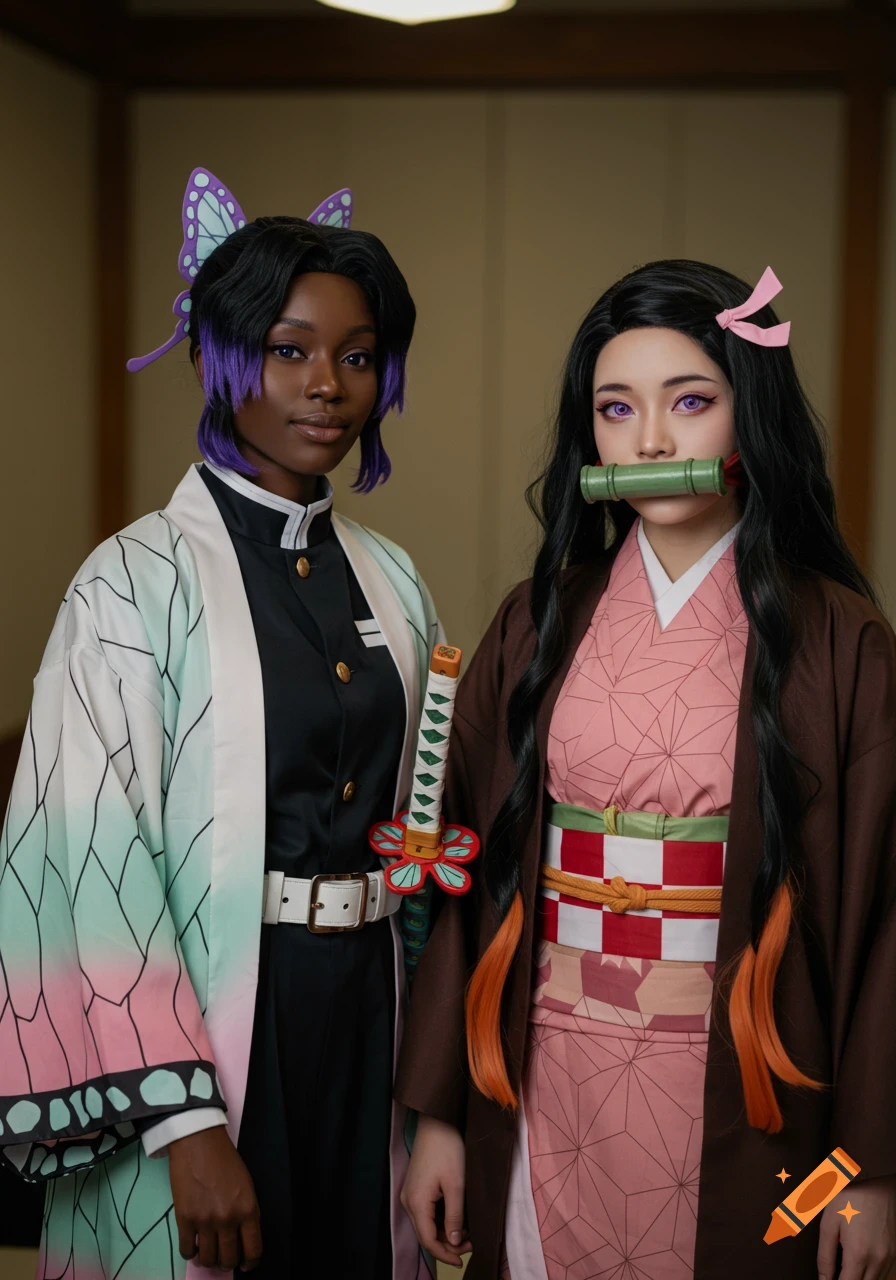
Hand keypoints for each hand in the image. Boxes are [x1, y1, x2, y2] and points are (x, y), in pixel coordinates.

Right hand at [168, 1126, 262, 1271]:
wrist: (199, 1142)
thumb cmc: (224, 1159)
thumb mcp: (246, 1185)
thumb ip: (246, 1212)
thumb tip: (241, 1236)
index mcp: (248, 1210)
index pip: (253, 1250)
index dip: (250, 1262)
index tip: (246, 1264)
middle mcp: (228, 1219)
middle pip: (229, 1259)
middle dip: (228, 1263)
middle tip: (225, 1258)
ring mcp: (205, 1221)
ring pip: (208, 1259)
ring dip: (209, 1259)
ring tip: (208, 1252)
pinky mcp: (185, 1219)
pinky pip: (187, 1250)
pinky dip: (191, 1253)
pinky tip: (193, 1245)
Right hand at [400, 1115, 471, 1268]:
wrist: (436, 1121)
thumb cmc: (448, 1149)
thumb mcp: (456, 1185)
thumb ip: (455, 1216)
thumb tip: (455, 1243)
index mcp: (416, 1203)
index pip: (428, 1241)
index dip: (445, 1255)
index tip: (463, 1262)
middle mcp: (408, 1202)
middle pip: (426, 1234)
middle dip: (448, 1245)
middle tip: (472, 1245)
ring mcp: (410, 1194)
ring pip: (426, 1224)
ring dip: (445, 1233)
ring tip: (467, 1234)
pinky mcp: (415, 1188)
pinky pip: (426, 1213)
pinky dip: (440, 1221)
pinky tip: (456, 1220)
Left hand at [817, 1174, 895, 1279]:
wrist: (883, 1191)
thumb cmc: (853, 1201)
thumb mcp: (830, 1221)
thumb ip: (825, 1254)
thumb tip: (823, 1279)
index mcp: (858, 1254)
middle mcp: (877, 1262)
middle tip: (837, 1271)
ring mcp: (889, 1261)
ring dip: (859, 1279)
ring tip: (846, 1269)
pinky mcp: (895, 1257)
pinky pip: (883, 1277)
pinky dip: (870, 1276)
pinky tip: (860, 1266)